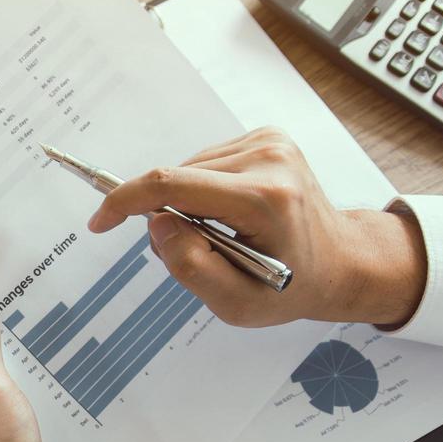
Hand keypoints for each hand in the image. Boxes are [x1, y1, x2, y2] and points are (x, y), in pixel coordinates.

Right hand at [88, 128, 426, 328]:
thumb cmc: (292, 288)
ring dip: (186, 204)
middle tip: (198, 251)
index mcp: (263, 199)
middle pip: (176, 179)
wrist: (341, 261)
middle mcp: (269, 159)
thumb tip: (156, 223)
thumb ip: (190, 267)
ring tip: (221, 235)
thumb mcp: (237, 304)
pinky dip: (202, 190)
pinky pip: (206, 163)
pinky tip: (229, 213)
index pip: (171, 184)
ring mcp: (271, 142)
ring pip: (188, 169)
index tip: (101, 221)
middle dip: (167, 216)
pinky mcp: (268, 137)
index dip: (124, 201)